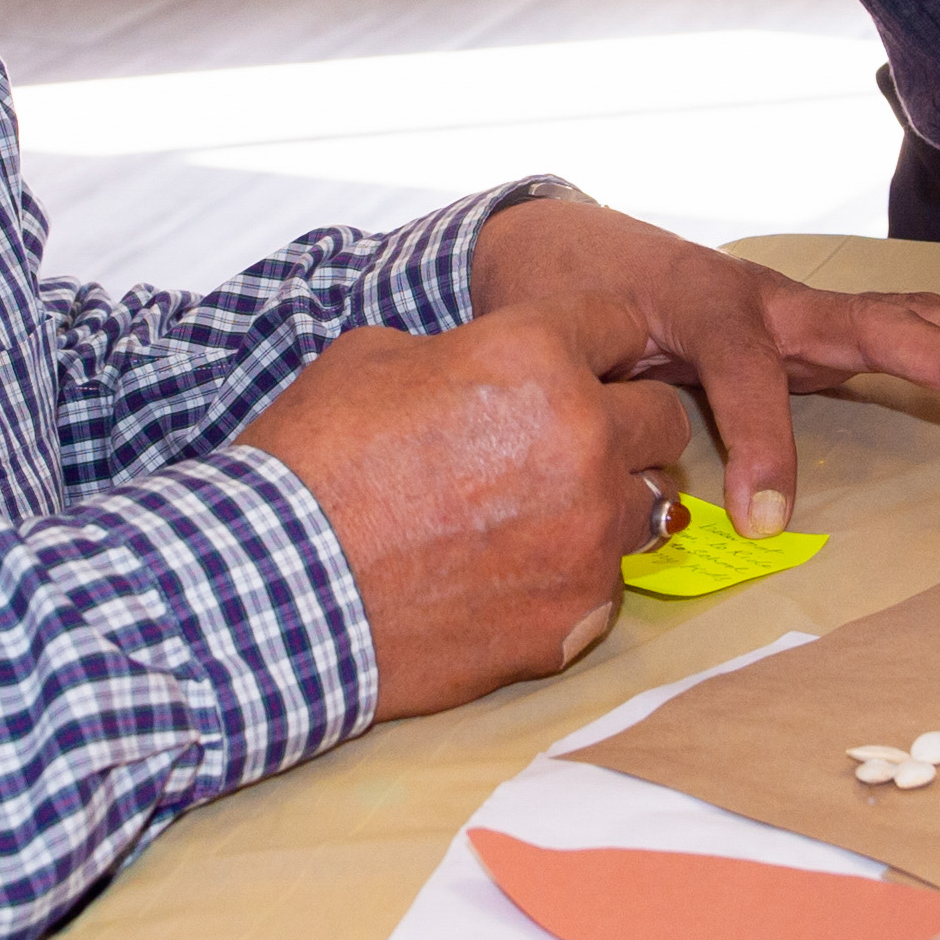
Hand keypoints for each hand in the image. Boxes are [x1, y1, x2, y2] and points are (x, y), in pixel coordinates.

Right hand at [239, 292, 694, 719]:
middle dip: (620, 424)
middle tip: (560, 444)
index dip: (598, 344)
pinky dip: (570, 574)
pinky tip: (506, 576)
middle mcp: (584, 438)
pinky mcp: (578, 613)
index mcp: (536, 356)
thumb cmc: (313, 464)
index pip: (620, 326)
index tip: (584, 363)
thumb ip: (461, 355)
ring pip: (647, 505)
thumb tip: (481, 371)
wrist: (278, 588)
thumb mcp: (372, 358)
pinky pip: (607, 581)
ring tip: (533, 515)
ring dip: (604, 502)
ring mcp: (589, 534)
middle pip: (661, 419)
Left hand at [472, 192, 939, 540]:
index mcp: (704, 305)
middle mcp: (771, 299)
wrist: (554, 243)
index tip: (761, 518)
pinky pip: (900, 334)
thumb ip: (595, 400)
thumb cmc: (561, 299)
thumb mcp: (564, 347)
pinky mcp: (815, 327)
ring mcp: (802, 309)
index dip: (759, 442)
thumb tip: (622, 473)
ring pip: (907, 319)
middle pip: (875, 322)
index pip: (748, 372)